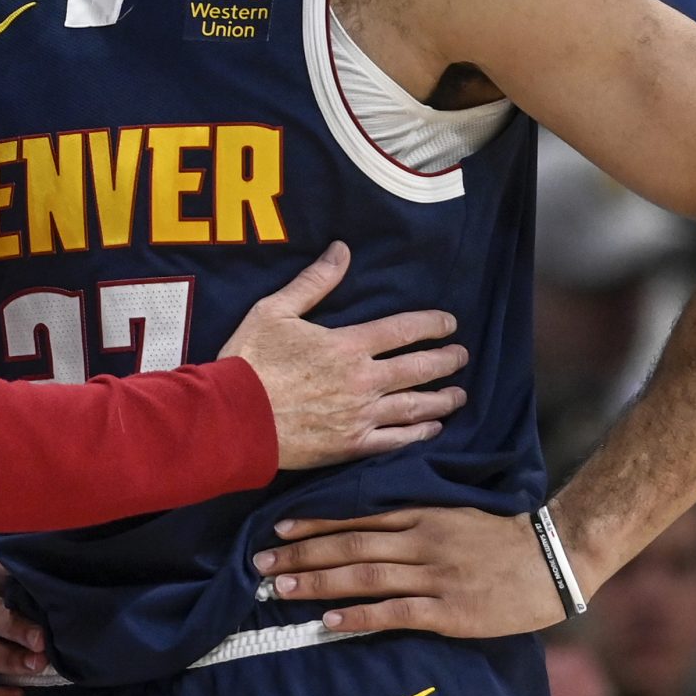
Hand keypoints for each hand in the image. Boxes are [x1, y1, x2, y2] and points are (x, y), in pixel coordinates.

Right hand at [223, 243, 468, 469]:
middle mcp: (363, 380)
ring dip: (442, 399)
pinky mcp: (351, 445)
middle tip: (462, 356)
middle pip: (418, 368)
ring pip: (415, 407)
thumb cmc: (250, 361)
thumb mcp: (275, 310)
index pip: (403, 330)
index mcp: (347, 345)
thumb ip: (314, 282)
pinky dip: (419, 434)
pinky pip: (396, 441)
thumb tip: (342, 250)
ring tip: (459, 395)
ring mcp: (361, 415)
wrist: (232, 418)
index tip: (450, 324)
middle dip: (446, 361)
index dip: (432, 325)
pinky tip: (433, 429)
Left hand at [248, 506, 567, 637]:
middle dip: (301, 553)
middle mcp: (421, 540)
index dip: (314, 523)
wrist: (555, 557)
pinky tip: (328, 621)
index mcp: (422, 514)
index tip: (277, 526)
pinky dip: (359, 616)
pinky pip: (395, 613)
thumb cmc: (505, 536)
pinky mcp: (449, 611)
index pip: (356, 516)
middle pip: (349, 546)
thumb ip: (416, 517)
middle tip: (260, 562)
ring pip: (364, 577)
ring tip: (279, 588)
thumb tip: (372, 524)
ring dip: (318, 583)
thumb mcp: (456, 512)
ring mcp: (434, 575)